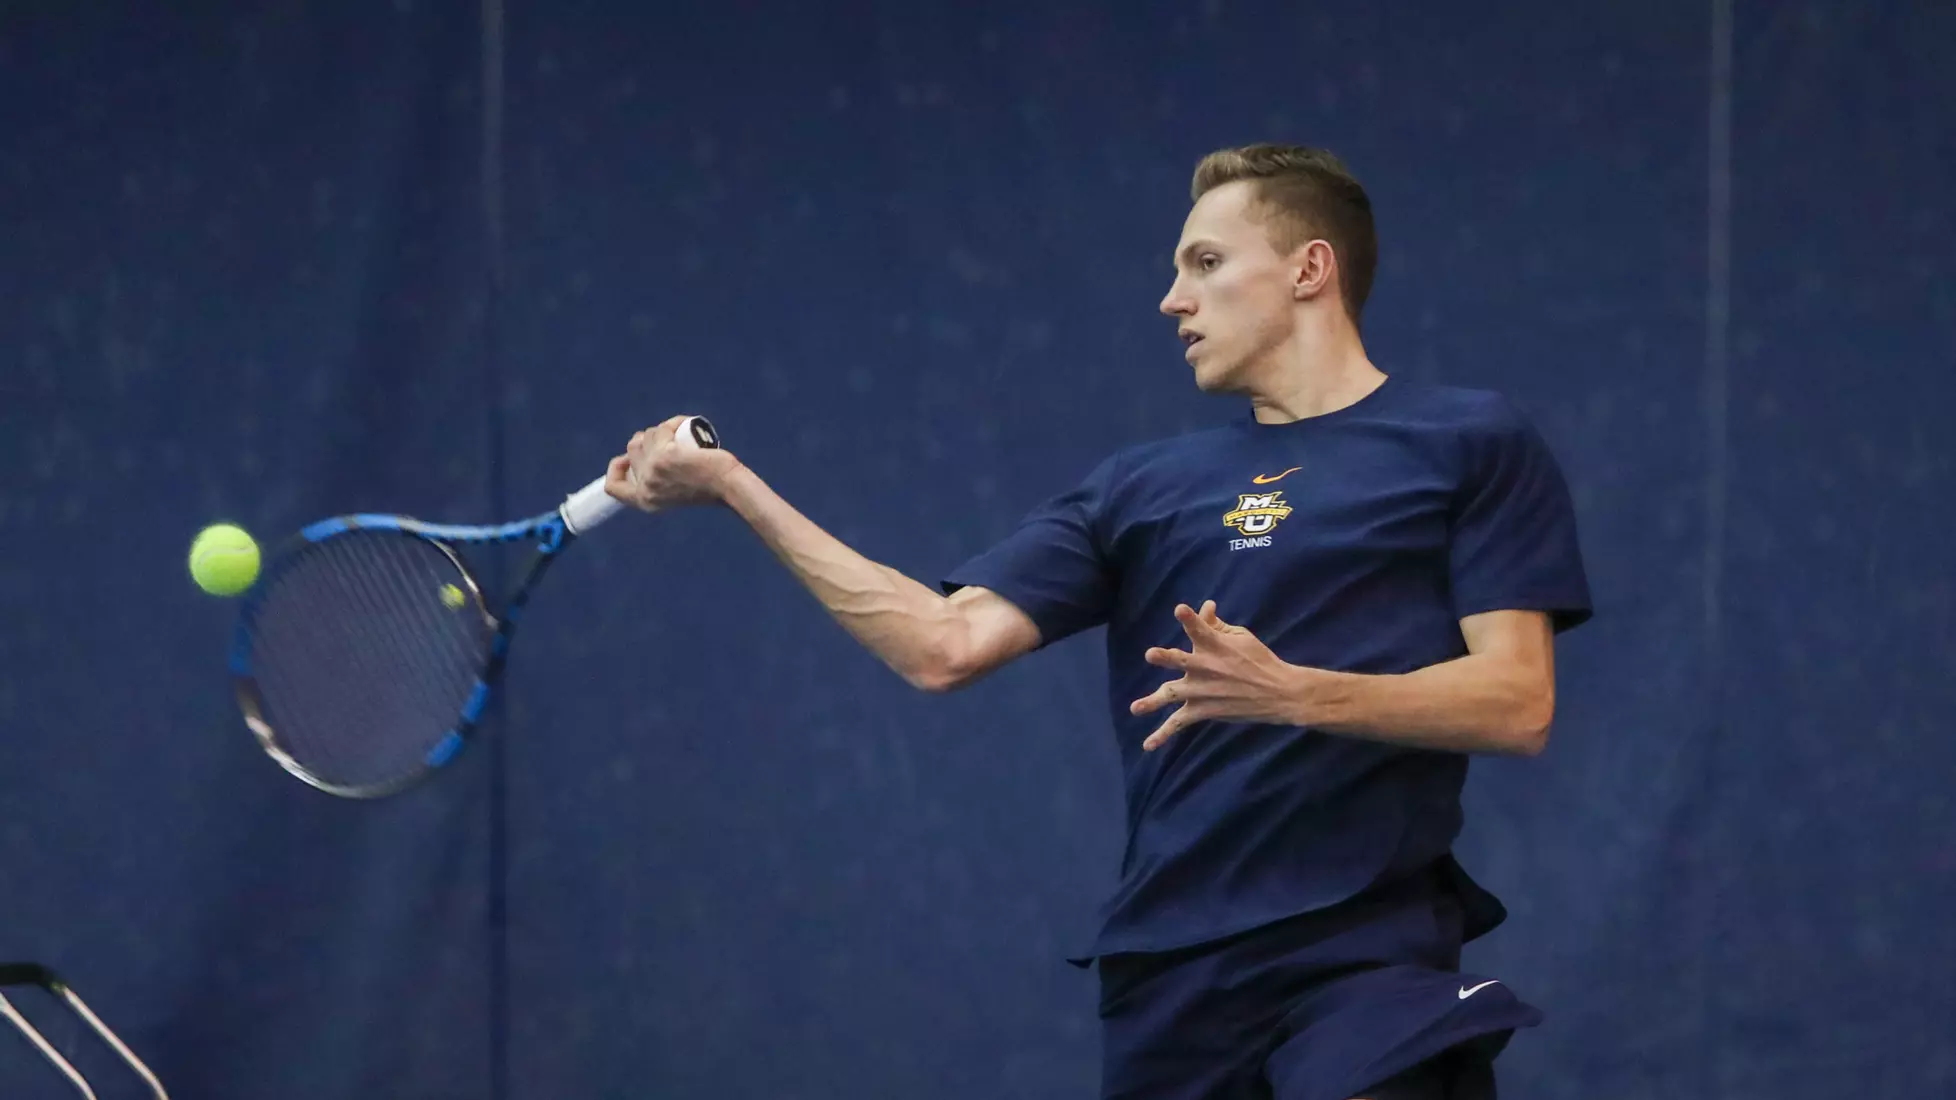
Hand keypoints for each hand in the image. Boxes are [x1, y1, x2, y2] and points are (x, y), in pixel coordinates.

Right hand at [603, 415, 741, 512]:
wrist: (729, 487)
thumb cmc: (710, 488)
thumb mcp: (675, 492)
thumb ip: (657, 482)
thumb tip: (637, 455)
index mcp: (644, 502)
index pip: (612, 487)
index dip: (616, 468)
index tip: (628, 457)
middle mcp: (644, 488)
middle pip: (632, 449)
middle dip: (649, 439)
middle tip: (671, 441)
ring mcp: (652, 471)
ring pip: (646, 435)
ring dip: (663, 429)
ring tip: (683, 436)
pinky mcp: (664, 455)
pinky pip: (662, 429)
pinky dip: (675, 423)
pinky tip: (687, 427)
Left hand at [1129, 600, 1312, 750]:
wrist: (1278, 693)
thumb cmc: (1258, 659)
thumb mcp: (1241, 636)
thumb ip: (1216, 624)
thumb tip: (1206, 606)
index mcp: (1216, 645)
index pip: (1200, 628)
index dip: (1190, 619)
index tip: (1180, 610)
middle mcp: (1205, 667)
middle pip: (1182, 661)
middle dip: (1166, 657)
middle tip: (1151, 654)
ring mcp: (1202, 691)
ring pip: (1173, 694)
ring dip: (1153, 701)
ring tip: (1135, 708)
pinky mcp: (1203, 710)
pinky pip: (1179, 723)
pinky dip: (1163, 734)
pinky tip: (1147, 745)